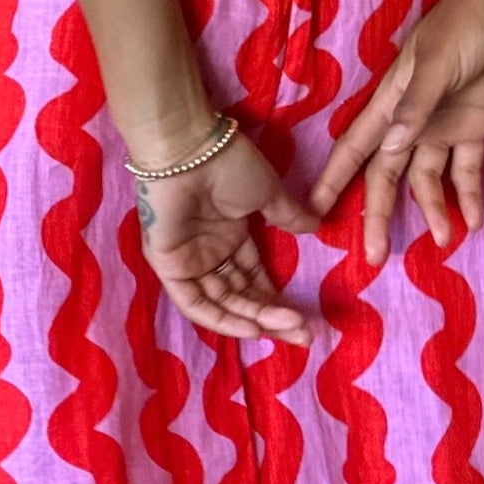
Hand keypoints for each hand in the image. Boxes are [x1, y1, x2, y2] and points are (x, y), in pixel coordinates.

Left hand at [132, 123, 318, 345]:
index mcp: (230, 235)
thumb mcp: (267, 193)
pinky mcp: (168, 266)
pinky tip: (253, 327)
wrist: (190, 149)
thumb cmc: (227, 164)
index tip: (306, 317)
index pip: (254, 279)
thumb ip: (288, 215)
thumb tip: (315, 227)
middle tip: (304, 334)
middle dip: (273, 318)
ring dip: (256, 319)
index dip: (278, 300)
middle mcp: (210, 252)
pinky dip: (222, 319)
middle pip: (241, 297)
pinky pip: (195, 303)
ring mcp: (188, 261)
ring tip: (289, 328)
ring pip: (223, 304)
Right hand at [308, 0, 483, 264]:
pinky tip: (475, 220)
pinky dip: (469, 195)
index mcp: (390, 105)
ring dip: (434, 211)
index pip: (355, 150)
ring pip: (427, 181)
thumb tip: (392, 147)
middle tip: (374, 257)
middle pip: (388, 178)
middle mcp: (410, 123)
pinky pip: (466, 171)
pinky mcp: (472, 128)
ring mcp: (441, 127)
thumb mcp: (437, 64)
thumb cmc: (462, 25)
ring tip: (444, 241)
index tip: (313, 211)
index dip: (333, 180)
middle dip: (380, 216)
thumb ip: (415, 106)